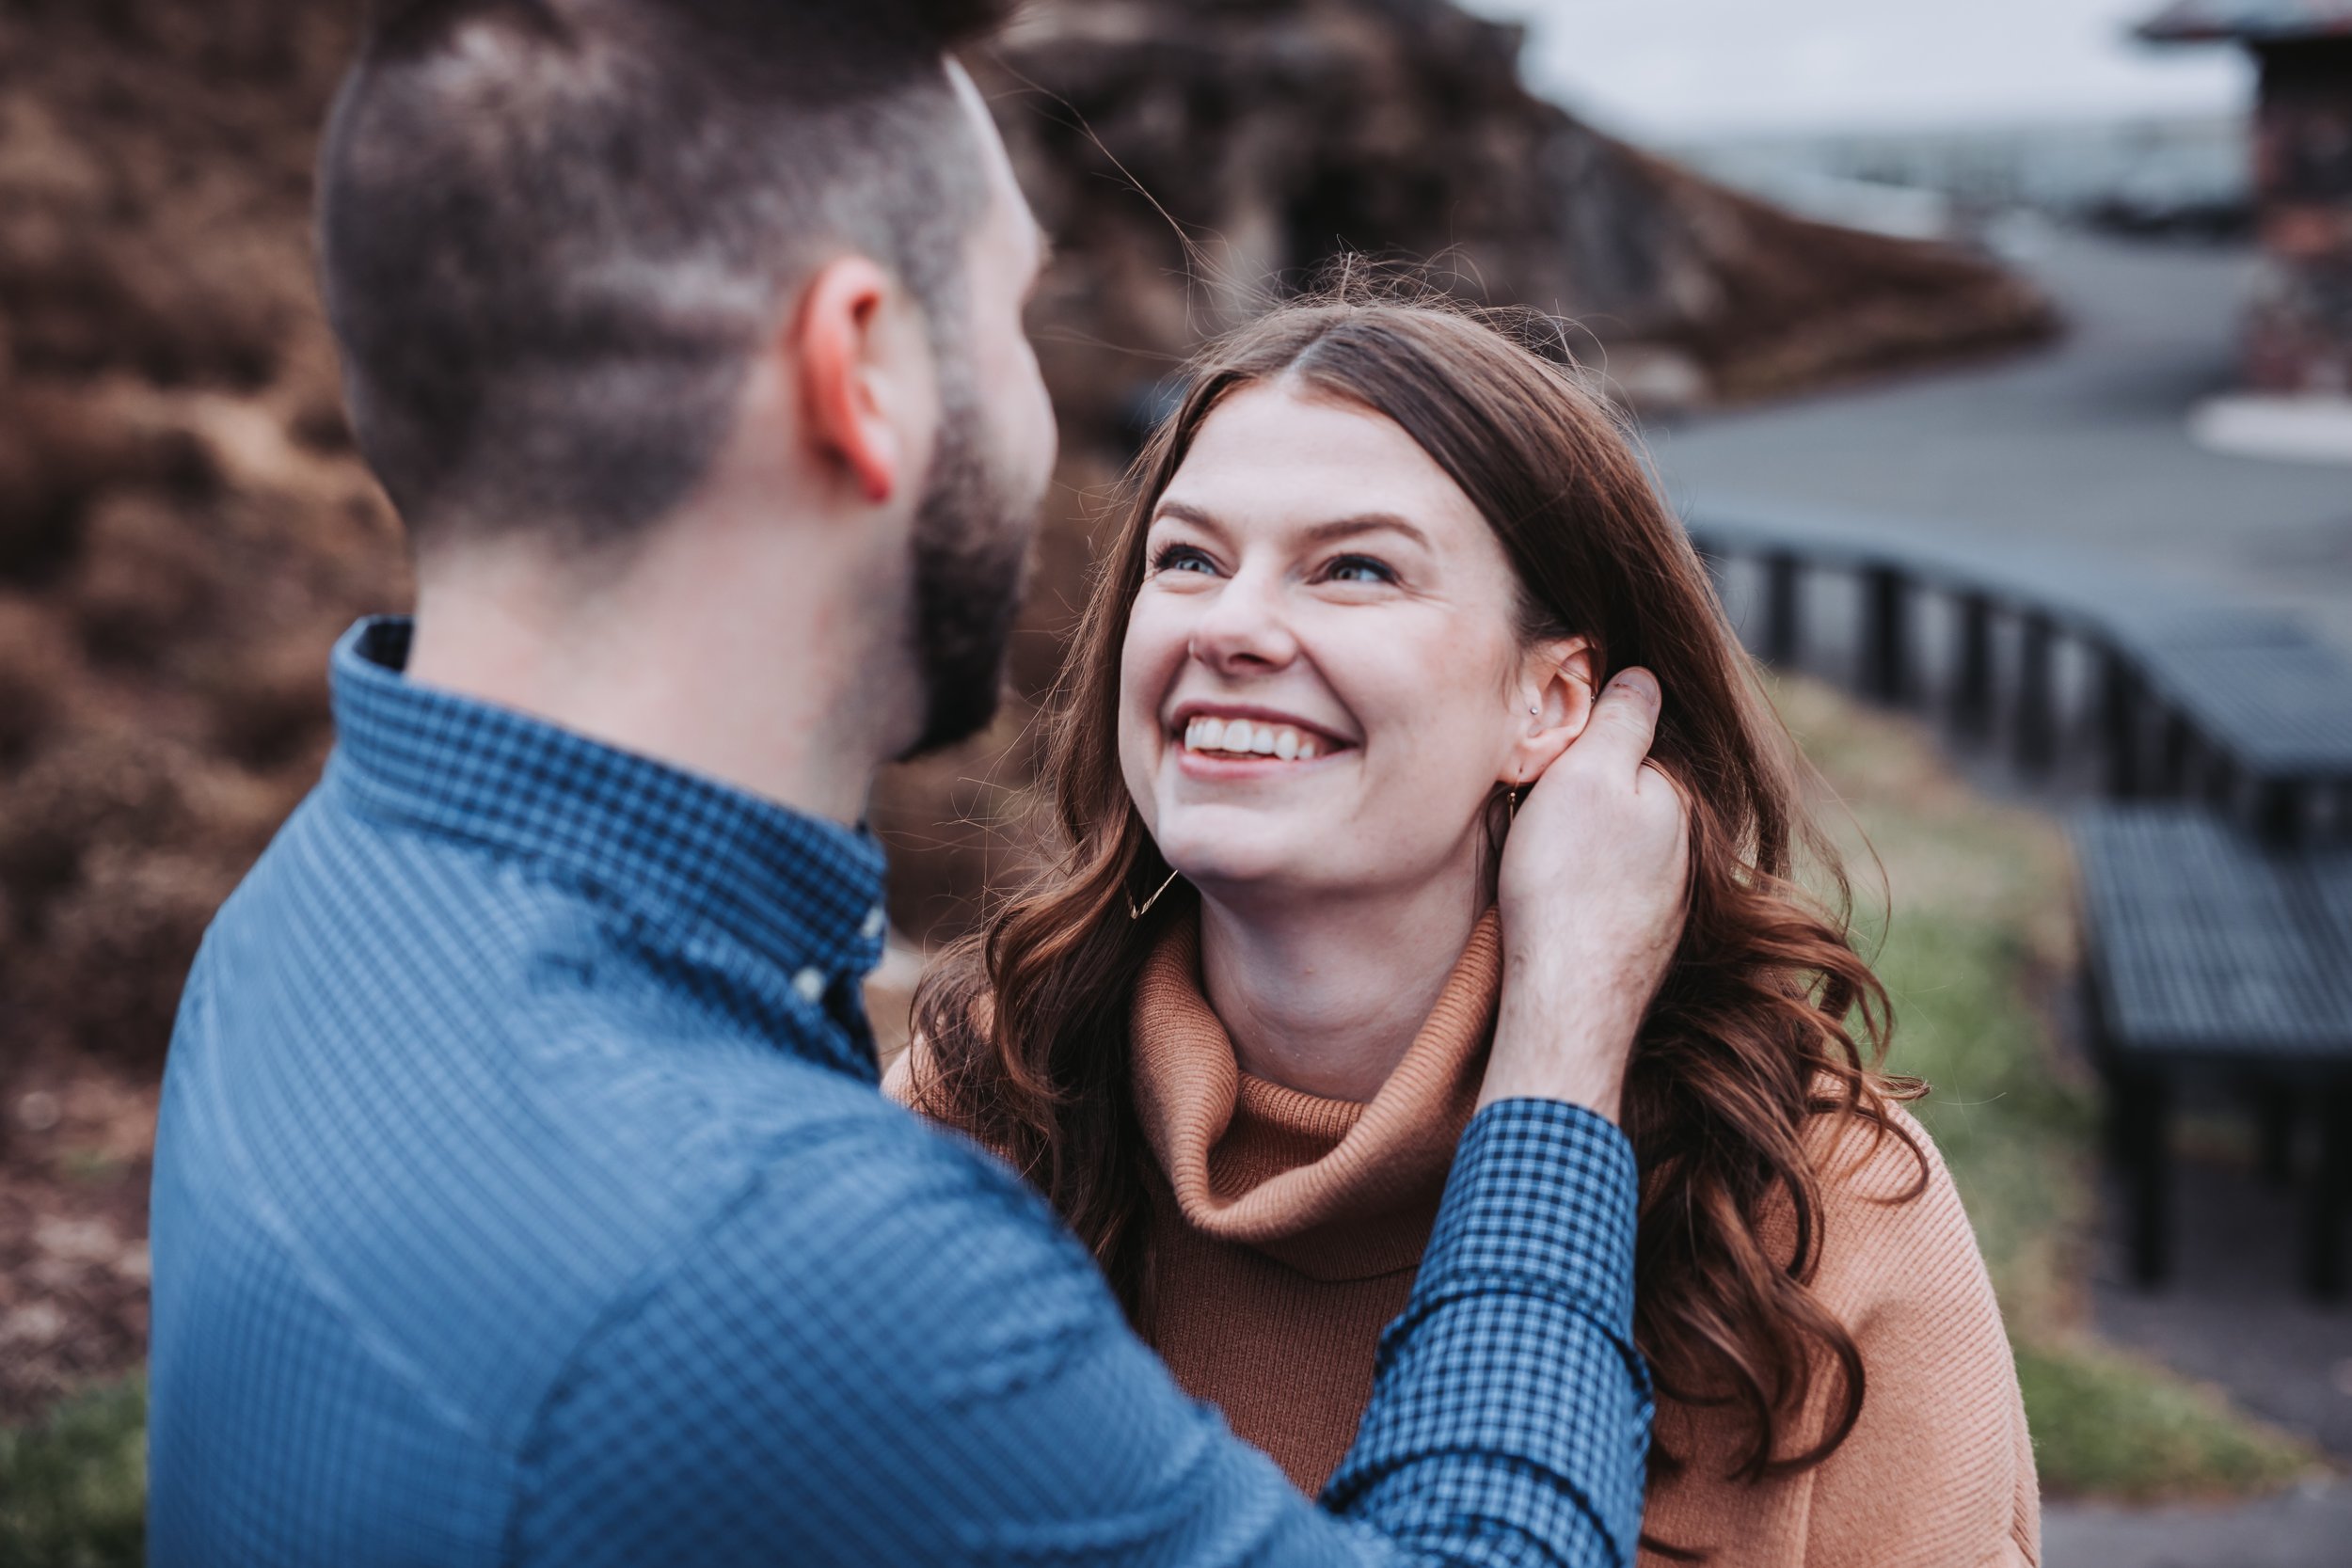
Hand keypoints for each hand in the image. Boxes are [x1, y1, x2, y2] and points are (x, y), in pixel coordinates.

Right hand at [1477, 668, 1690, 1120]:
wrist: (1566, 1000)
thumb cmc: (1567, 882)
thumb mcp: (1586, 777)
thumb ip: (1621, 721)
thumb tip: (1645, 676)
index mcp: (1676, 796)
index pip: (1634, 741)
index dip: (1585, 738)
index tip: (1547, 751)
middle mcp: (1686, 848)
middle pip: (1627, 795)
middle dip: (1588, 791)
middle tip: (1534, 802)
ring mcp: (1669, 900)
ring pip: (1621, 846)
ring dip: (1587, 843)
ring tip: (1542, 856)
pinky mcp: (1643, 940)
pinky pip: (1611, 890)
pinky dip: (1585, 887)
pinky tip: (1554, 899)